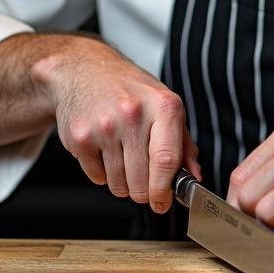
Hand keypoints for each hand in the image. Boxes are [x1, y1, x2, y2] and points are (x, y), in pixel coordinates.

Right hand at [35, 39, 199, 212]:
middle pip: (142, 179)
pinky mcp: (79, 136)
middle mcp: (132, 113)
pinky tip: (105, 153)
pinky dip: (103, 174)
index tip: (163, 203)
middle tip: (144, 187)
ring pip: (119, 183)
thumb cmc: (130, 91)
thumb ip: (184, 145)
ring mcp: (103, 125)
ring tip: (124, 163)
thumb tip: (194, 178)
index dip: (165, 189)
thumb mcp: (165, 107)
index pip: (166, 160)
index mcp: (163, 106)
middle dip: (145, 193)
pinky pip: (96, 176)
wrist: (83, 70)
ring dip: (123, 185)